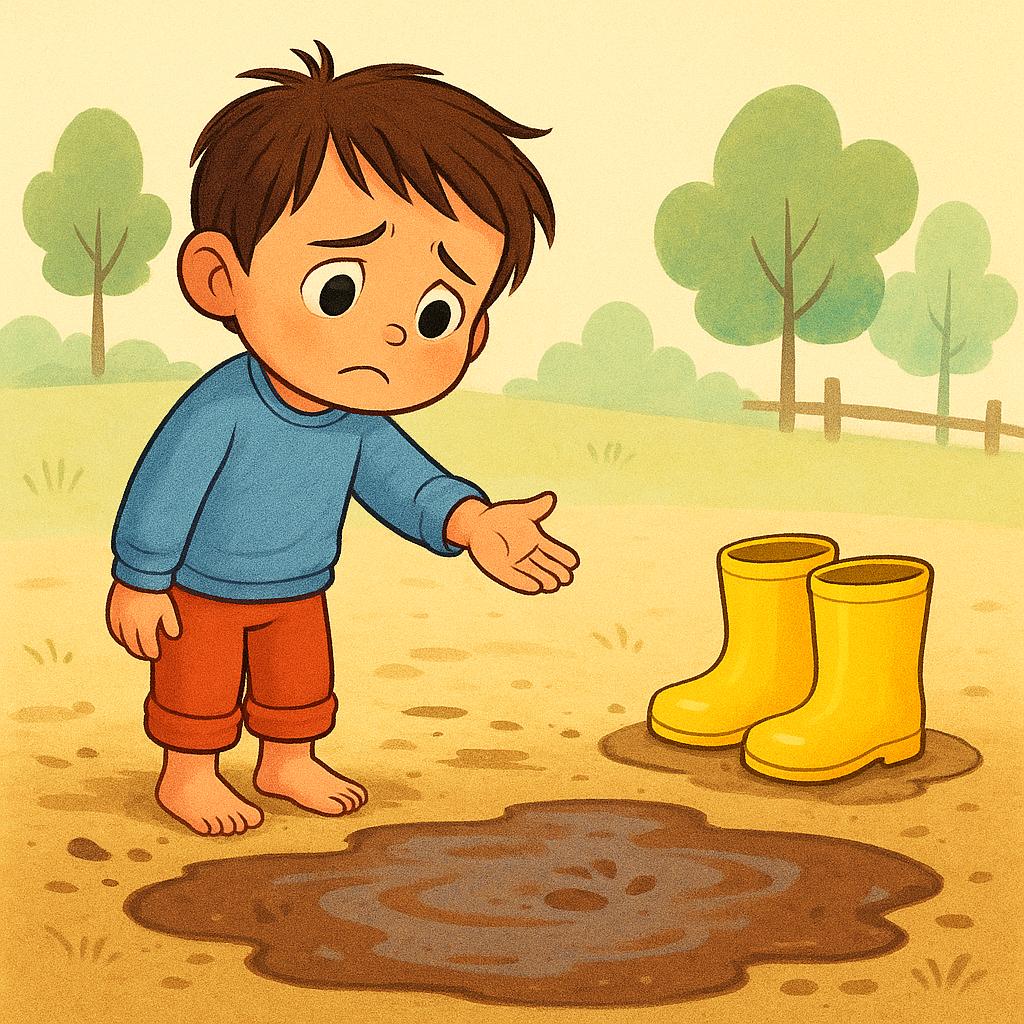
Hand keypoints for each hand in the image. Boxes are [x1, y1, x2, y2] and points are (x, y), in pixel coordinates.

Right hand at [106, 581, 180, 660]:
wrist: (138, 574)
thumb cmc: (155, 592)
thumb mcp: (168, 608)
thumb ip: (171, 624)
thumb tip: (172, 635)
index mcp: (144, 625)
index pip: (147, 646)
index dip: (152, 652)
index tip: (156, 655)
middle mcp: (130, 625)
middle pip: (133, 645)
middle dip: (140, 651)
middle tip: (146, 654)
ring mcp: (119, 618)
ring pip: (122, 638)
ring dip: (129, 645)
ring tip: (136, 648)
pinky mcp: (112, 611)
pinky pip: (114, 629)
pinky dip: (119, 636)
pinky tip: (124, 637)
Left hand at [446, 492, 579, 593]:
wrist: (477, 525)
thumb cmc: (501, 517)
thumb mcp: (520, 512)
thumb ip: (536, 508)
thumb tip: (551, 498)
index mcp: (535, 540)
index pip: (553, 550)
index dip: (563, 556)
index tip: (573, 563)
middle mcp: (528, 554)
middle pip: (546, 565)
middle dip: (557, 571)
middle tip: (567, 578)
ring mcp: (516, 563)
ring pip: (534, 573)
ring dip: (544, 579)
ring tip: (554, 585)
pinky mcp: (502, 570)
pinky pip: (515, 578)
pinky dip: (525, 583)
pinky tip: (536, 588)